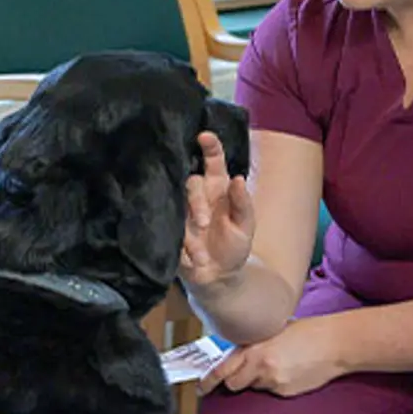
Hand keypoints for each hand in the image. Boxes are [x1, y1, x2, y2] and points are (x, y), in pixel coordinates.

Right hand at [180, 131, 253, 287]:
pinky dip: (182, 244)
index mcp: (218, 188)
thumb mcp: (246, 227)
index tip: (205, 135)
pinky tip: (192, 256)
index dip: (210, 147)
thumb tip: (238, 179)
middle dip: (196, 200)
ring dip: (188, 224)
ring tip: (201, 251)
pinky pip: (167, 225)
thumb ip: (243, 204)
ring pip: (175, 201)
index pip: (213, 161)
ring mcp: (181, 211)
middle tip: (204, 224)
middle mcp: (198, 195)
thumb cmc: (234, 247)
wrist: (218, 278)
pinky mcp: (169, 227)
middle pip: (190, 181)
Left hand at [198, 317, 345, 398]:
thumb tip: (240, 356)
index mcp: (254, 348)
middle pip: (235, 384)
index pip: (222, 369)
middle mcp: (260, 367)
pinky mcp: (286, 392)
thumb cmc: (307, 332)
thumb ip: (254, 344)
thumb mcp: (273, 331)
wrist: (334, 344)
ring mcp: (273, 382)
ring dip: (259, 380)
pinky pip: (272, 392)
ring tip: (279, 365)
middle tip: (248, 371)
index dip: (209, 381)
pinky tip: (291, 371)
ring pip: (255, 387)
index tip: (202, 388)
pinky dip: (276, 384)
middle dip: (237, 380)